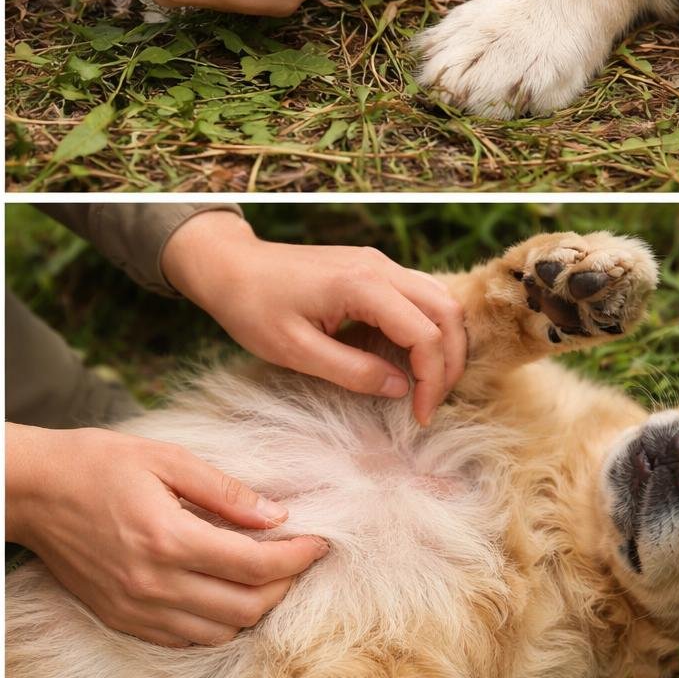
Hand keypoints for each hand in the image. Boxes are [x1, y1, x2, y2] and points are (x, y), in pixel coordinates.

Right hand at [6, 423, 326, 646]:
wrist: (31, 491)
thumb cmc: (96, 462)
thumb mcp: (164, 458)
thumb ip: (223, 490)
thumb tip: (277, 515)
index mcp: (168, 537)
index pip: (255, 565)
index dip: (298, 557)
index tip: (318, 541)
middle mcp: (154, 583)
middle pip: (246, 606)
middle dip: (284, 584)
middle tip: (296, 556)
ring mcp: (137, 608)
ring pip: (221, 631)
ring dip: (253, 608)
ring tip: (264, 575)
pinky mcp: (122, 618)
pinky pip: (186, 639)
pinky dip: (216, 624)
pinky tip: (222, 593)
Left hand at [160, 210, 465, 424]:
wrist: (228, 265)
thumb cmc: (252, 307)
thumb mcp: (294, 351)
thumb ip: (351, 371)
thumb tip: (400, 388)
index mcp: (362, 285)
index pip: (426, 335)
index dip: (433, 380)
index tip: (420, 415)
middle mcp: (378, 266)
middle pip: (447, 312)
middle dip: (450, 362)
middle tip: (432, 403)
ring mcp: (376, 262)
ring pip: (439, 299)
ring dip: (444, 342)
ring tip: (426, 384)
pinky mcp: (370, 266)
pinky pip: (417, 293)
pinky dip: (426, 325)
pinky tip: (408, 356)